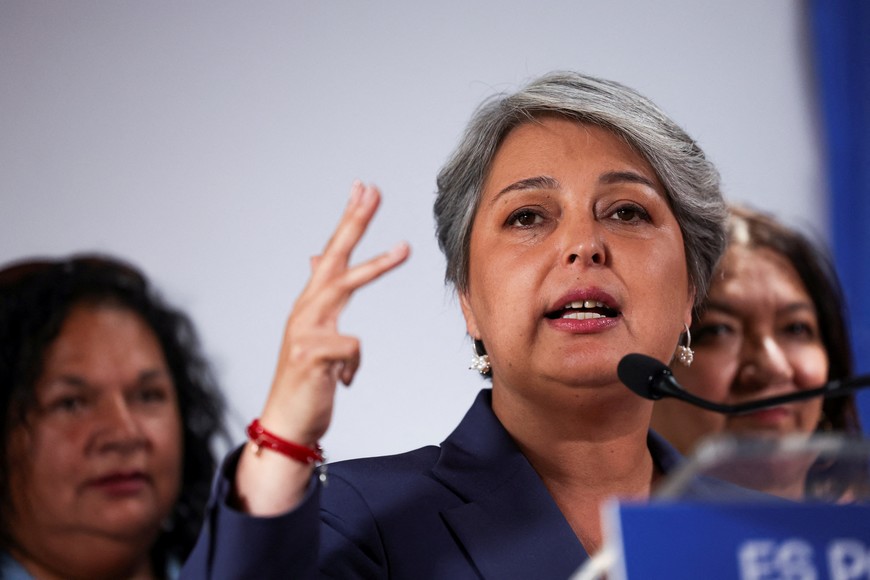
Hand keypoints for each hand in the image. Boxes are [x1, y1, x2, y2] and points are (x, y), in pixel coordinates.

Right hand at [235, 181, 409, 513]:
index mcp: (310, 305)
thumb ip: (320, 296)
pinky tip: (342, 382)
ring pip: (343, 287)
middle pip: (333, 258)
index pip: (331, 254)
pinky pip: (352, 348)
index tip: (363, 190)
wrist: (286, 424)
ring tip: (405, 248)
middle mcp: (305, 310)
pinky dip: (353, 367)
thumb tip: (316, 256)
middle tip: (372, 192)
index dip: (347, 222)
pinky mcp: (311, 354)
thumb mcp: (315, 334)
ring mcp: (305, 330)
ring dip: (376, 265)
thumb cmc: (306, 380)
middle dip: (354, 223)